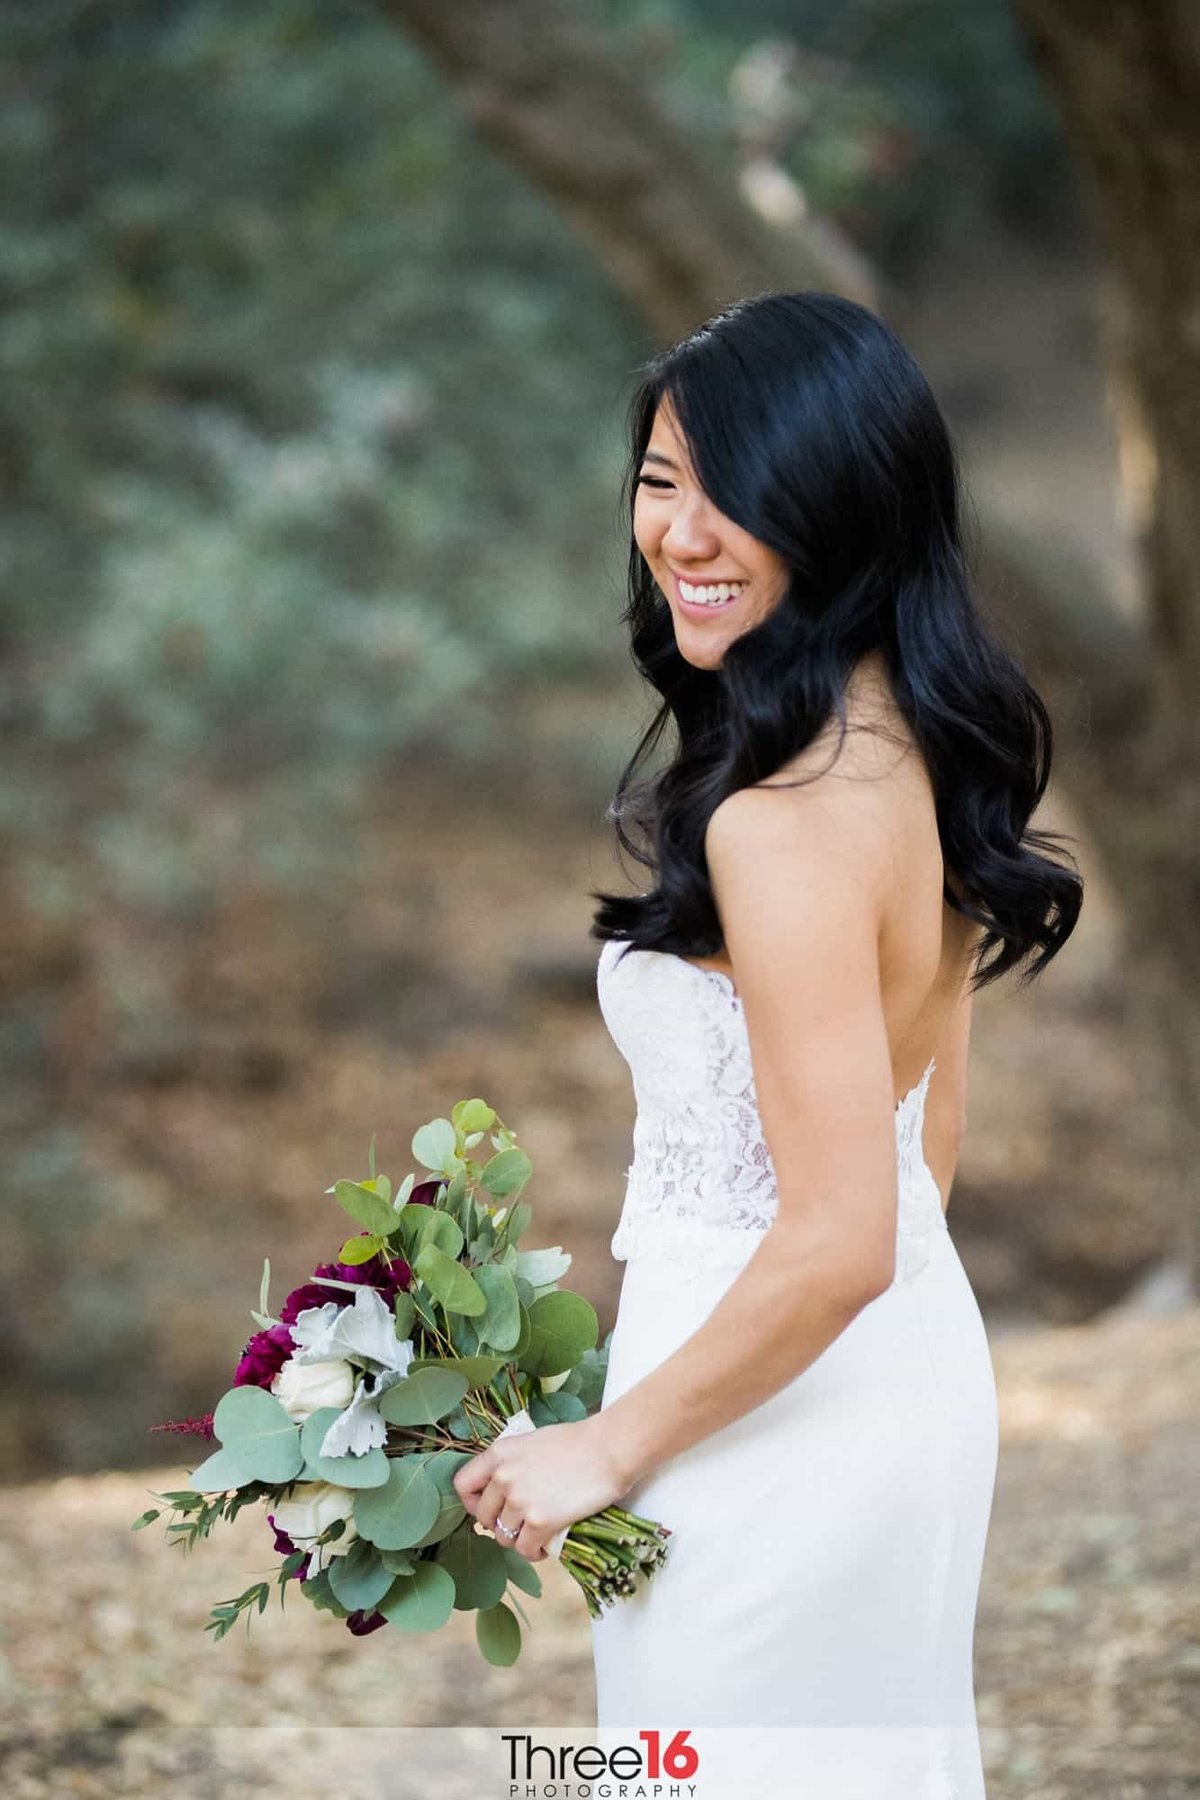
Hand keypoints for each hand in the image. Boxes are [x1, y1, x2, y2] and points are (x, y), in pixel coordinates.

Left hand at [452, 1415, 629, 1562]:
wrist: (608, 1450)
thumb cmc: (577, 1443)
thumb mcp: (532, 1443)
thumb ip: (511, 1464)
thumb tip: (502, 1491)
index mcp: (499, 1453)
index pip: (463, 1485)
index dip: (473, 1503)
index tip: (489, 1509)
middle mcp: (503, 1476)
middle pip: (483, 1517)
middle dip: (500, 1524)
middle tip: (521, 1524)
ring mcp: (520, 1500)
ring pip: (503, 1537)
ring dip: (519, 1539)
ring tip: (537, 1535)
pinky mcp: (539, 1521)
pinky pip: (524, 1549)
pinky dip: (535, 1552)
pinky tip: (547, 1546)